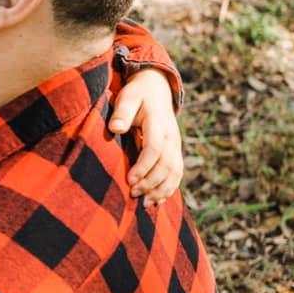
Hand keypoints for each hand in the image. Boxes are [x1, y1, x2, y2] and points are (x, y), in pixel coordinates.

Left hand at [108, 70, 182, 204]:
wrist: (157, 89)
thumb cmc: (138, 94)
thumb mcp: (128, 96)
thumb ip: (122, 112)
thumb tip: (116, 128)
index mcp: (158, 124)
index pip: (155, 149)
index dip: (143, 166)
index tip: (130, 180)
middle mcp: (171, 137)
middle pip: (167, 165)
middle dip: (151, 182)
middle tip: (133, 194)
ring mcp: (176, 145)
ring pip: (175, 172)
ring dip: (161, 190)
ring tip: (145, 203)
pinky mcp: (175, 152)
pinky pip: (177, 173)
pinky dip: (169, 189)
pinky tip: (157, 201)